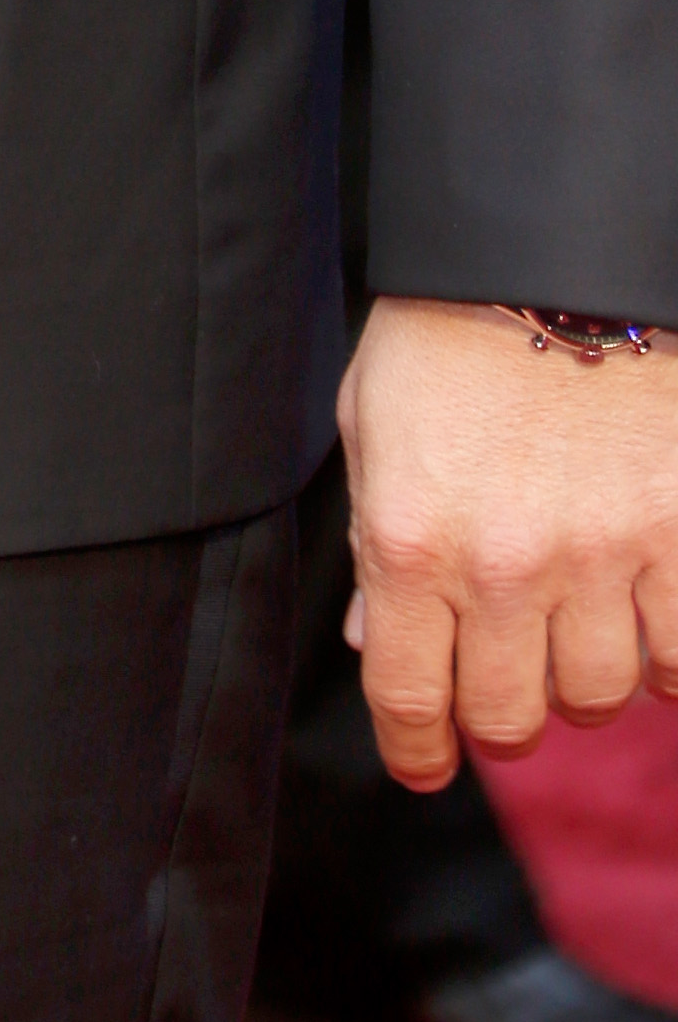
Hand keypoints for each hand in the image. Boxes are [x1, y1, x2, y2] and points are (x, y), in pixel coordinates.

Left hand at [342, 293, 677, 786]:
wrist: (552, 257)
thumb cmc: (449, 336)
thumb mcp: (373, 427)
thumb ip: (372, 541)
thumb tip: (374, 642)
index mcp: (409, 538)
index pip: (409, 695)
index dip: (416, 748)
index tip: (424, 764)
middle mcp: (502, 565)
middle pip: (509, 715)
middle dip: (500, 711)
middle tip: (504, 679)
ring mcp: (599, 557)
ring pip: (598, 696)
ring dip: (582, 676)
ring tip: (572, 624)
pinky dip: (663, 655)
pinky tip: (642, 613)